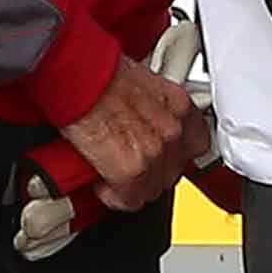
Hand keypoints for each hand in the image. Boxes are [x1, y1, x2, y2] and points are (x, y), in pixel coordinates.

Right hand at [63, 59, 205, 202]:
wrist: (75, 75)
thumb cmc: (96, 72)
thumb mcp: (139, 82)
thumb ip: (153, 109)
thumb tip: (144, 123)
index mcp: (179, 105)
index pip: (196, 145)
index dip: (175, 152)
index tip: (163, 153)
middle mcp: (172, 131)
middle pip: (174, 170)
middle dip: (152, 169)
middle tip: (130, 160)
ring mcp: (155, 152)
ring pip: (154, 188)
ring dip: (135, 183)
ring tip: (114, 170)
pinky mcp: (131, 171)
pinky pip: (129, 200)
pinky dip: (113, 195)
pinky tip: (102, 182)